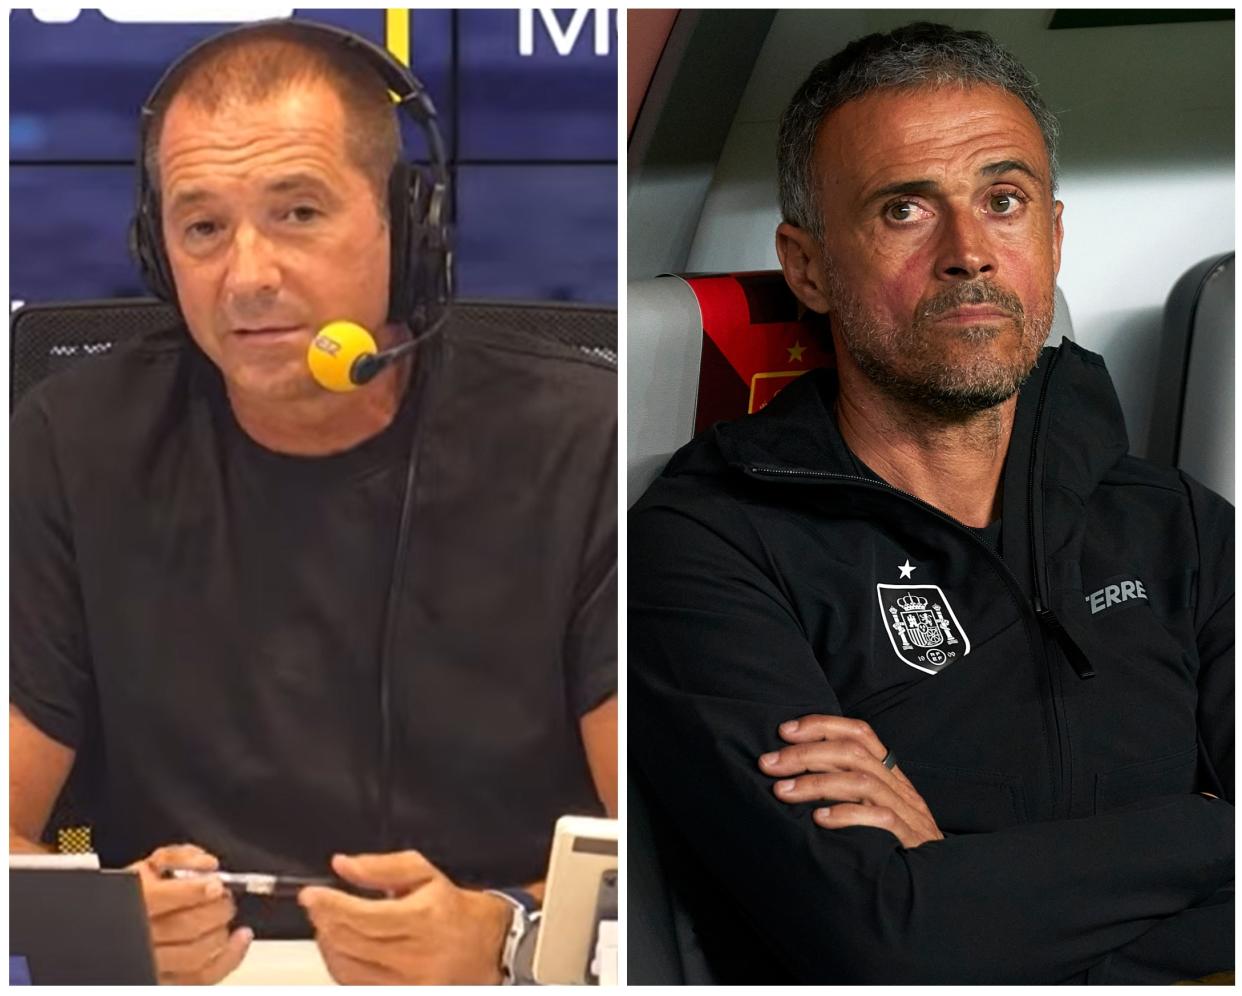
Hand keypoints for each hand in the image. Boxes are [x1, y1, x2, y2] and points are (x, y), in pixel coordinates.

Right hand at [128, 843, 252, 984]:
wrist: (125, 921)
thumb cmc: (143, 892)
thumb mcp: (153, 864)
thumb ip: (180, 857)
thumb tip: (208, 865)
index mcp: (137, 901)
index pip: (164, 898)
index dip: (196, 891)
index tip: (215, 884)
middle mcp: (142, 935)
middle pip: (187, 927)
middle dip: (217, 909)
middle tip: (224, 897)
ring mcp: (154, 961)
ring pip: (196, 954)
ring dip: (221, 932)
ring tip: (224, 914)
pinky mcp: (167, 979)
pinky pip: (202, 977)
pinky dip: (229, 957)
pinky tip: (241, 938)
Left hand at [299, 851, 510, 984]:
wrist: (487, 946)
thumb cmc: (455, 910)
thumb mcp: (425, 874)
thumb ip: (382, 866)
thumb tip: (344, 865)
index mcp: (422, 917)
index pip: (360, 915)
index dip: (328, 904)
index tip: (311, 895)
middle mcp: (415, 954)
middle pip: (349, 941)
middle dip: (324, 921)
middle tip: (318, 906)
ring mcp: (408, 982)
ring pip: (346, 967)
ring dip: (328, 944)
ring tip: (328, 926)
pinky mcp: (403, 995)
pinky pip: (355, 985)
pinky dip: (340, 966)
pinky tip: (341, 950)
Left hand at [758, 714, 943, 847]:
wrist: (936, 879)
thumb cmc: (893, 840)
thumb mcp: (871, 805)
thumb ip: (844, 785)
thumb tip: (791, 770)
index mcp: (889, 772)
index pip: (859, 732)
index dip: (822, 725)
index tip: (784, 730)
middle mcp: (898, 785)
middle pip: (852, 753)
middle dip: (804, 754)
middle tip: (768, 764)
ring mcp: (906, 811)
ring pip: (861, 782)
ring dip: (815, 783)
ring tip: (781, 791)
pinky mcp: (908, 838)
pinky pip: (881, 819)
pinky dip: (847, 815)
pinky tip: (819, 820)